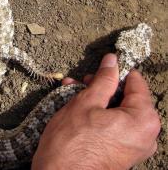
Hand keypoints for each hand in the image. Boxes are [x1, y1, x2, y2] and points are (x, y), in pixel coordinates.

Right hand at [32, 54, 160, 169]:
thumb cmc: (71, 143)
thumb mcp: (86, 102)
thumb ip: (103, 80)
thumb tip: (112, 61)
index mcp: (143, 120)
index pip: (136, 83)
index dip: (116, 71)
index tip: (101, 66)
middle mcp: (145, 135)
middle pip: (126, 98)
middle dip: (102, 87)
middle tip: (82, 82)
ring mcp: (133, 147)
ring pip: (116, 112)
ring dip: (95, 100)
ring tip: (73, 93)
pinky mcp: (120, 154)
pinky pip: (113, 126)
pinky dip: (97, 116)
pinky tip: (77, 109)